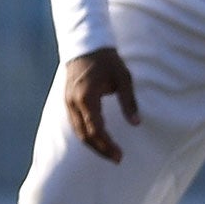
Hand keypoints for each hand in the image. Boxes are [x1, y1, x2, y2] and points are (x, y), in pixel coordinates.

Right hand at [64, 47, 139, 161]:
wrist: (85, 45)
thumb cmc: (107, 60)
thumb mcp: (123, 78)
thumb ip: (129, 102)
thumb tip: (136, 123)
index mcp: (87, 97)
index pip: (95, 129)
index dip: (107, 144)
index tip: (120, 155)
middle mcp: (74, 102)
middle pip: (84, 135)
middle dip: (100, 149)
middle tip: (117, 158)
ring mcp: (68, 102)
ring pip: (77, 131)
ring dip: (93, 144)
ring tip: (108, 152)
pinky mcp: (67, 100)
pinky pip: (75, 123)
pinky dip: (85, 134)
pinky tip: (97, 139)